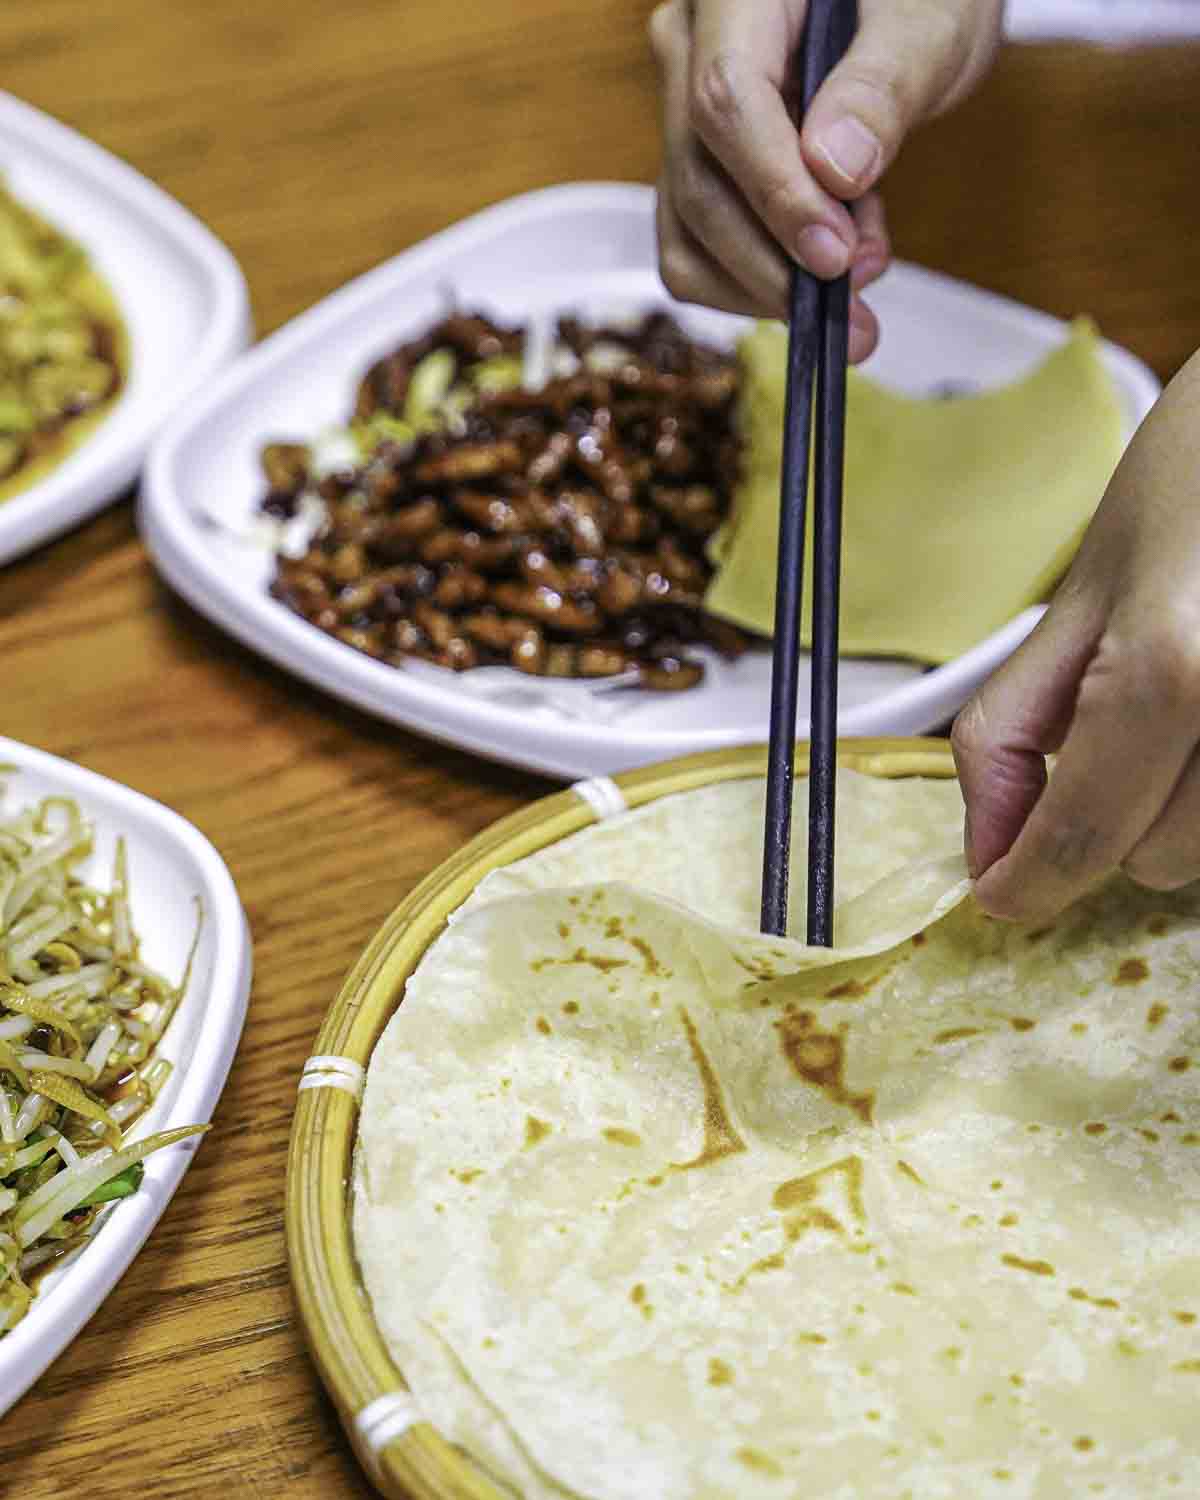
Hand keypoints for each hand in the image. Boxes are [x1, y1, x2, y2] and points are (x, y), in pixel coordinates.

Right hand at [650, 0, 1003, 362]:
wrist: (905, 11)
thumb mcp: (929, 22)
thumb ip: (884, 84)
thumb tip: (836, 167)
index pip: (725, 103)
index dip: (775, 191)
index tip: (834, 255)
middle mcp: (689, 54)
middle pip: (699, 184)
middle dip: (774, 264)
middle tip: (856, 299)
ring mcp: (685, 119)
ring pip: (688, 234)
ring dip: (765, 286)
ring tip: (855, 281)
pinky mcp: (699, 172)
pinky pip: (698, 252)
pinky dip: (756, 284)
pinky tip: (826, 264)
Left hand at [953, 349, 1199, 920]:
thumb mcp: (1083, 594)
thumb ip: (1014, 724)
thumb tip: (988, 848)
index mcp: (1169, 672)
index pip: (1084, 835)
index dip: (1031, 881)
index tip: (1004, 897)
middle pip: (1159, 860)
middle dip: (1115, 817)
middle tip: (1127, 722)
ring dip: (1182, 807)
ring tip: (1189, 697)